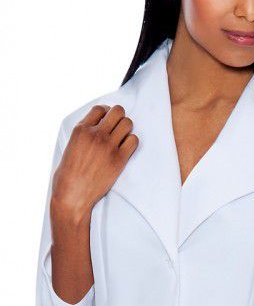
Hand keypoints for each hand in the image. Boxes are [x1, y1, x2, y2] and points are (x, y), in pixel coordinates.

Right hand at [50, 104, 138, 225]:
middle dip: (118, 118)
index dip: (106, 113)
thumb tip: (93, 128)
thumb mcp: (70, 147)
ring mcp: (108, 146)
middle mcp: (95, 135)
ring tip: (121, 139)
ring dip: (126, 129)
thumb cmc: (67, 177)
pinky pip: (133, 141)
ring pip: (127, 123)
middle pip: (117, 111)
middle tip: (116, 129)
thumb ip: (82, 135)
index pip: (100, 109)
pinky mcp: (118, 160)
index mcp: (81, 130)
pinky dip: (131, 143)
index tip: (106, 121)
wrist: (72, 197)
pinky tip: (125, 150)